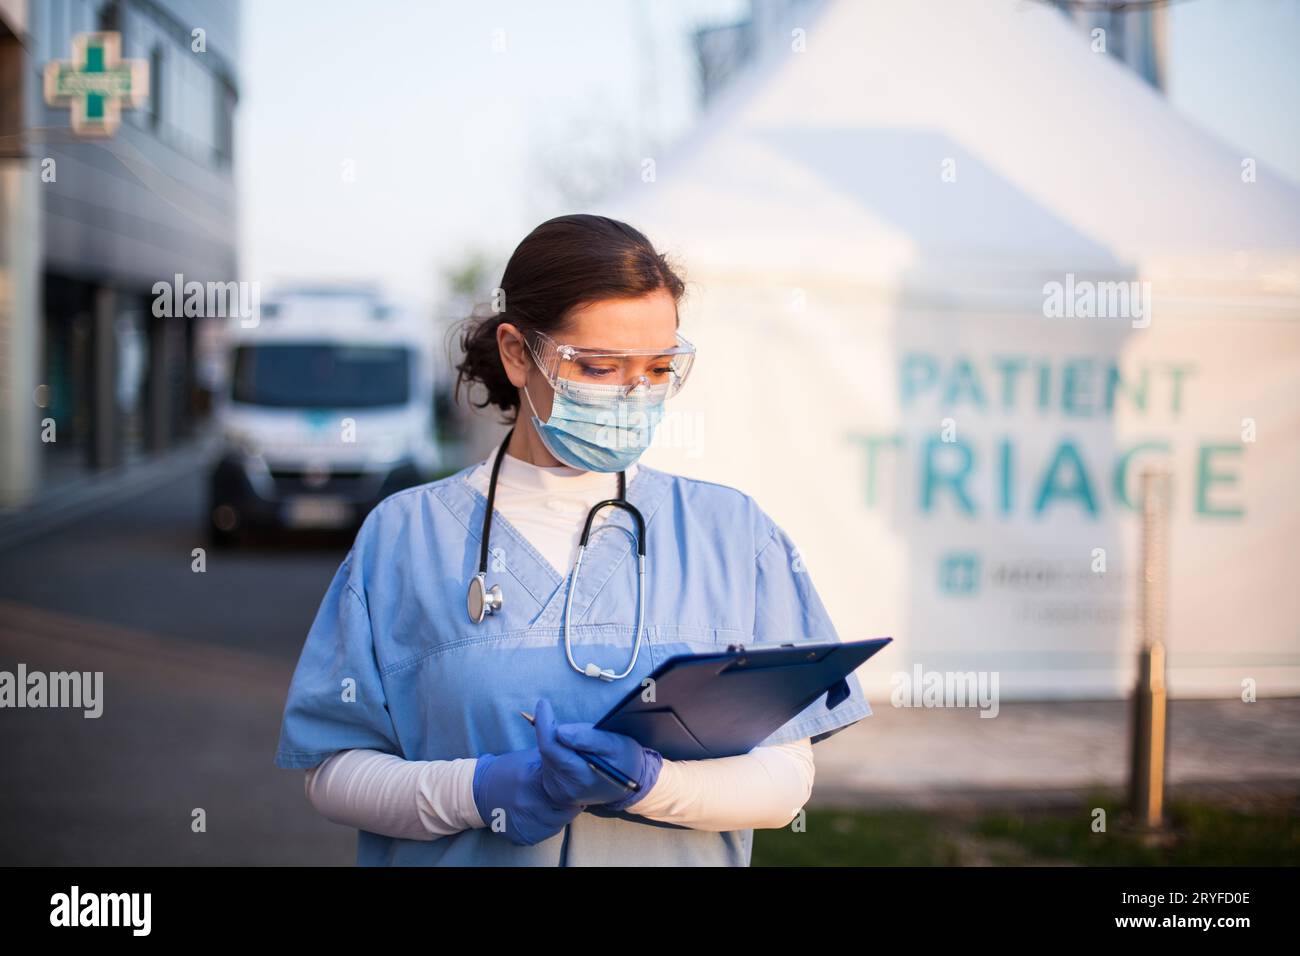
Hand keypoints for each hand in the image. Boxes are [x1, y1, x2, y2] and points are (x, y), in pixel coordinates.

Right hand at [472, 746, 580, 845]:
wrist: (478, 790)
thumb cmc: (509, 770)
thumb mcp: (530, 757)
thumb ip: (554, 759)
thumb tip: (578, 758)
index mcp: (531, 779)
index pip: (568, 792)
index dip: (575, 791)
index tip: (576, 788)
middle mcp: (527, 803)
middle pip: (566, 811)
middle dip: (570, 805)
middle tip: (568, 798)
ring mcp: (524, 822)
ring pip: (558, 825)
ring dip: (560, 816)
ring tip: (553, 805)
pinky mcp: (521, 836)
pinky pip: (546, 834)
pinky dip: (548, 825)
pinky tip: (541, 815)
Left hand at [533, 697, 663, 810]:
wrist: (630, 785)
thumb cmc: (624, 759)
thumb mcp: (615, 744)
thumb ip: (588, 738)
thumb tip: (560, 731)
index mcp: (581, 777)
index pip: (550, 747)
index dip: (545, 724)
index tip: (544, 704)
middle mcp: (566, 788)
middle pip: (547, 750)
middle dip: (555, 732)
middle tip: (575, 727)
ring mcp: (559, 792)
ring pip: (546, 756)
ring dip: (557, 743)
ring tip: (579, 744)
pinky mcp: (555, 791)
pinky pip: (548, 764)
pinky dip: (557, 753)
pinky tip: (572, 753)